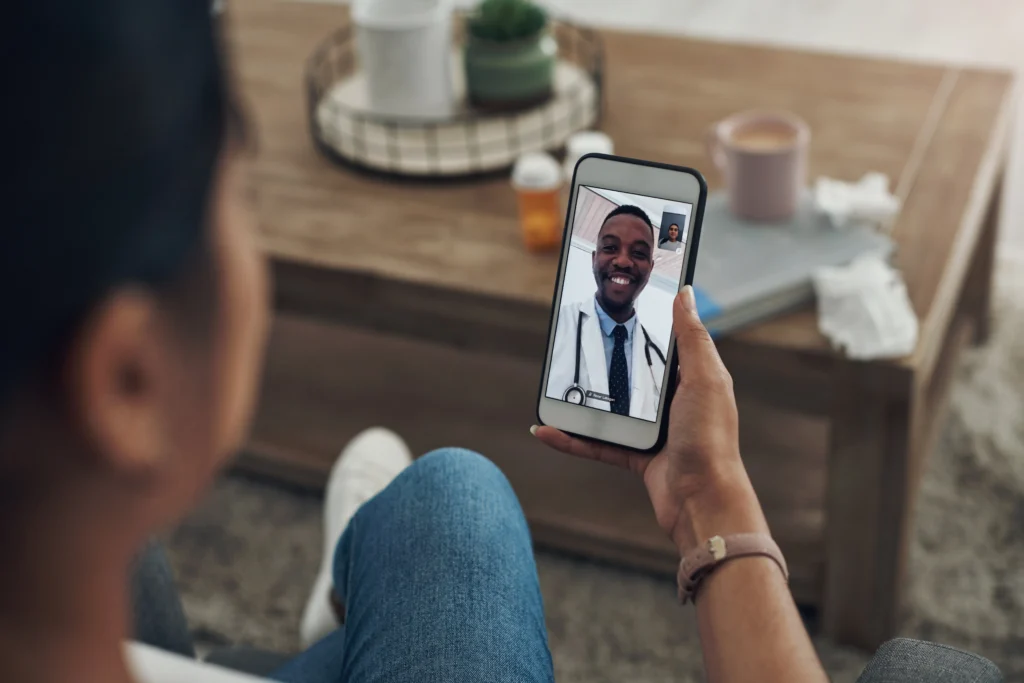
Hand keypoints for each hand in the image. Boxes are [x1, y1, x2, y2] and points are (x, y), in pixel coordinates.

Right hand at [533, 286, 766, 552]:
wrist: (703, 502)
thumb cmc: (711, 440)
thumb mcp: (704, 379)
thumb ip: (692, 338)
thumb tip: (685, 293)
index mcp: (693, 379)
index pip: (666, 343)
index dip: (645, 323)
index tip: (619, 306)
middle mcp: (673, 403)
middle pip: (631, 374)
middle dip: (603, 361)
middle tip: (575, 341)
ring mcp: (654, 430)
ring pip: (609, 408)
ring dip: (580, 401)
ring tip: (554, 387)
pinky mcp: (636, 456)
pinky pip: (597, 443)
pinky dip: (572, 438)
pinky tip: (548, 430)